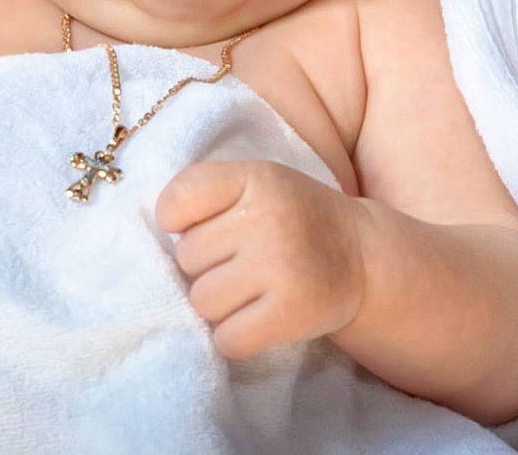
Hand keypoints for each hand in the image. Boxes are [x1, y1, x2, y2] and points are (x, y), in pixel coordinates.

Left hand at [156, 159, 366, 359]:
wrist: (361, 257)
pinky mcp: (292, 312)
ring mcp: (281, 266)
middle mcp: (268, 218)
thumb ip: (206, 195)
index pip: (178, 200)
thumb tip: (155, 239)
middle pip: (187, 259)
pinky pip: (227, 338)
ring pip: (202, 301)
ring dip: (219, 304)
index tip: (199, 227)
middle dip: (206, 266)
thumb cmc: (292, 219)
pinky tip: (258, 319)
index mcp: (255, 178)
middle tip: (242, 262)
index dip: (176, 221)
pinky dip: (235, 337)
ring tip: (251, 290)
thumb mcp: (256, 184)